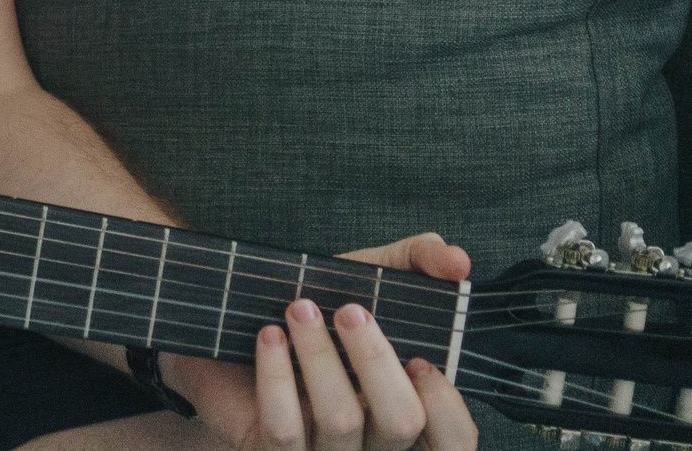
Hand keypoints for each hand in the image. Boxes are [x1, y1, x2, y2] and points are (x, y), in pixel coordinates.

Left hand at [169, 232, 476, 450]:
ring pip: (340, 422)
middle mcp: (375, 442)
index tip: (419, 356)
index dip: (446, 404)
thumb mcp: (372, 274)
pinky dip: (275, 376)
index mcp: (406, 407)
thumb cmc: (322, 304)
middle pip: (401, 423)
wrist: (233, 321)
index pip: (456, 440)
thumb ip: (419, 260)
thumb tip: (458, 260)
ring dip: (319, 355)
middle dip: (375, 361)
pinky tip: (268, 336)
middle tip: (349, 311)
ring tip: (298, 309)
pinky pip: (284, 428)